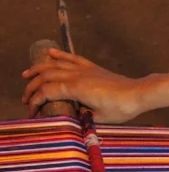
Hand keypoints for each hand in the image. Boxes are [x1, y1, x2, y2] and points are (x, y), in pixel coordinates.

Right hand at [22, 48, 142, 122]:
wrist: (139, 94)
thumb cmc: (121, 108)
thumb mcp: (99, 118)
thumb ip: (81, 116)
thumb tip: (70, 115)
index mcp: (77, 89)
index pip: (47, 92)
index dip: (35, 102)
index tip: (32, 112)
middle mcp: (78, 76)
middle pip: (46, 77)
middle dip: (32, 87)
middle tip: (25, 98)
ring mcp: (85, 70)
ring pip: (56, 65)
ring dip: (39, 69)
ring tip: (26, 75)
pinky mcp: (93, 68)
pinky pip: (73, 58)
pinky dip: (60, 55)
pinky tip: (50, 53)